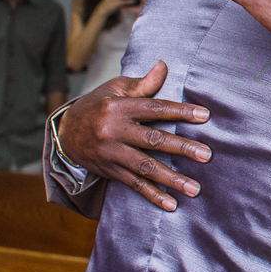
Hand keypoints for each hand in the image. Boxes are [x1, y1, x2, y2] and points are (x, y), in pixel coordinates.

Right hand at [57, 61, 212, 210]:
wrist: (64, 133)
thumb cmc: (98, 105)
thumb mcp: (115, 89)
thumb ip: (143, 84)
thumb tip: (164, 66)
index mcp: (118, 107)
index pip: (154, 109)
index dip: (180, 112)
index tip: (204, 116)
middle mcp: (114, 131)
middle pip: (153, 140)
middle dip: (181, 148)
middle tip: (206, 155)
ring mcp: (112, 154)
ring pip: (145, 167)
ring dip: (171, 179)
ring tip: (194, 188)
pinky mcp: (110, 171)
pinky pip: (134, 184)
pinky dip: (152, 195)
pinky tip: (171, 204)